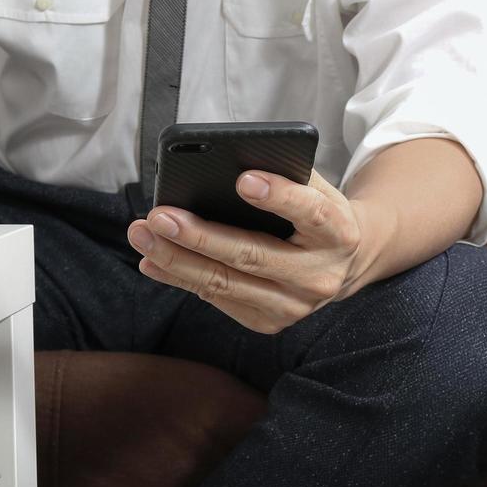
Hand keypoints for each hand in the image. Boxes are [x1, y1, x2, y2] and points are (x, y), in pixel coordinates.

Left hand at [127, 170, 366, 333]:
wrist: (342, 264)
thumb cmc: (316, 214)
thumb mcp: (315, 188)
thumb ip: (284, 174)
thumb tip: (223, 163)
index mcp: (339, 232)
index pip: (311, 212)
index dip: (279, 197)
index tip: (242, 179)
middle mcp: (319, 275)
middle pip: (253, 256)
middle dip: (200, 236)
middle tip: (159, 216)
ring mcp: (294, 306)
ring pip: (227, 283)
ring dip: (177, 260)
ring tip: (143, 235)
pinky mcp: (270, 323)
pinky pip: (219, 299)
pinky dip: (182, 279)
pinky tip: (154, 261)